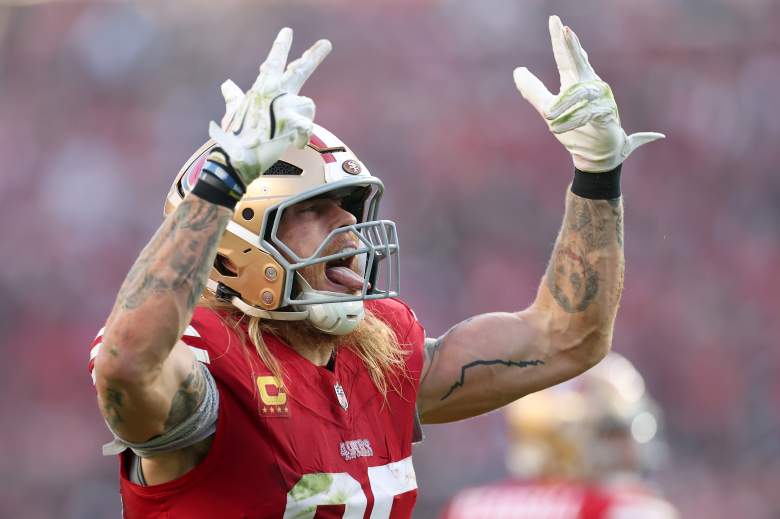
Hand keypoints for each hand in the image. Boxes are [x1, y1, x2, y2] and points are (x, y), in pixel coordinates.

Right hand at [208, 28, 331, 184]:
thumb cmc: (237, 137)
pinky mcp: (290, 121)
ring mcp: (282, 105)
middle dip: (313, 56)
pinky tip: (296, 144)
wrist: (237, 157)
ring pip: (309, 105)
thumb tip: (227, 85)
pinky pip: (308, 126)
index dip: (281, 47)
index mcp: (262, 90)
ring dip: (304, 121)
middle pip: (298, 70)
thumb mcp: (235, 112)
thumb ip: (234, 97)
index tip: (288, 32)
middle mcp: (273, 92)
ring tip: (291, 136)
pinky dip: (303, 138)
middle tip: (326, 44)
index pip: (274, 63)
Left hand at [513, 15, 663, 171]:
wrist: (596, 155)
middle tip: (565, 30)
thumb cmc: (575, 129)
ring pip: (579, 94)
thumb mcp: (548, 109)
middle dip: (572, 47)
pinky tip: (560, 127)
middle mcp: (591, 85)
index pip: (566, 57)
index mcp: (577, 81)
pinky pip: (589, 113)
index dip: (561, 40)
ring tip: (549, 116)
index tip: (555, 20)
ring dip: (563, 106)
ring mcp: (601, 99)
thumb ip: (533, 91)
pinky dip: (573, 120)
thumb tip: (517, 70)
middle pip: (580, 62)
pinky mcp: (607, 114)